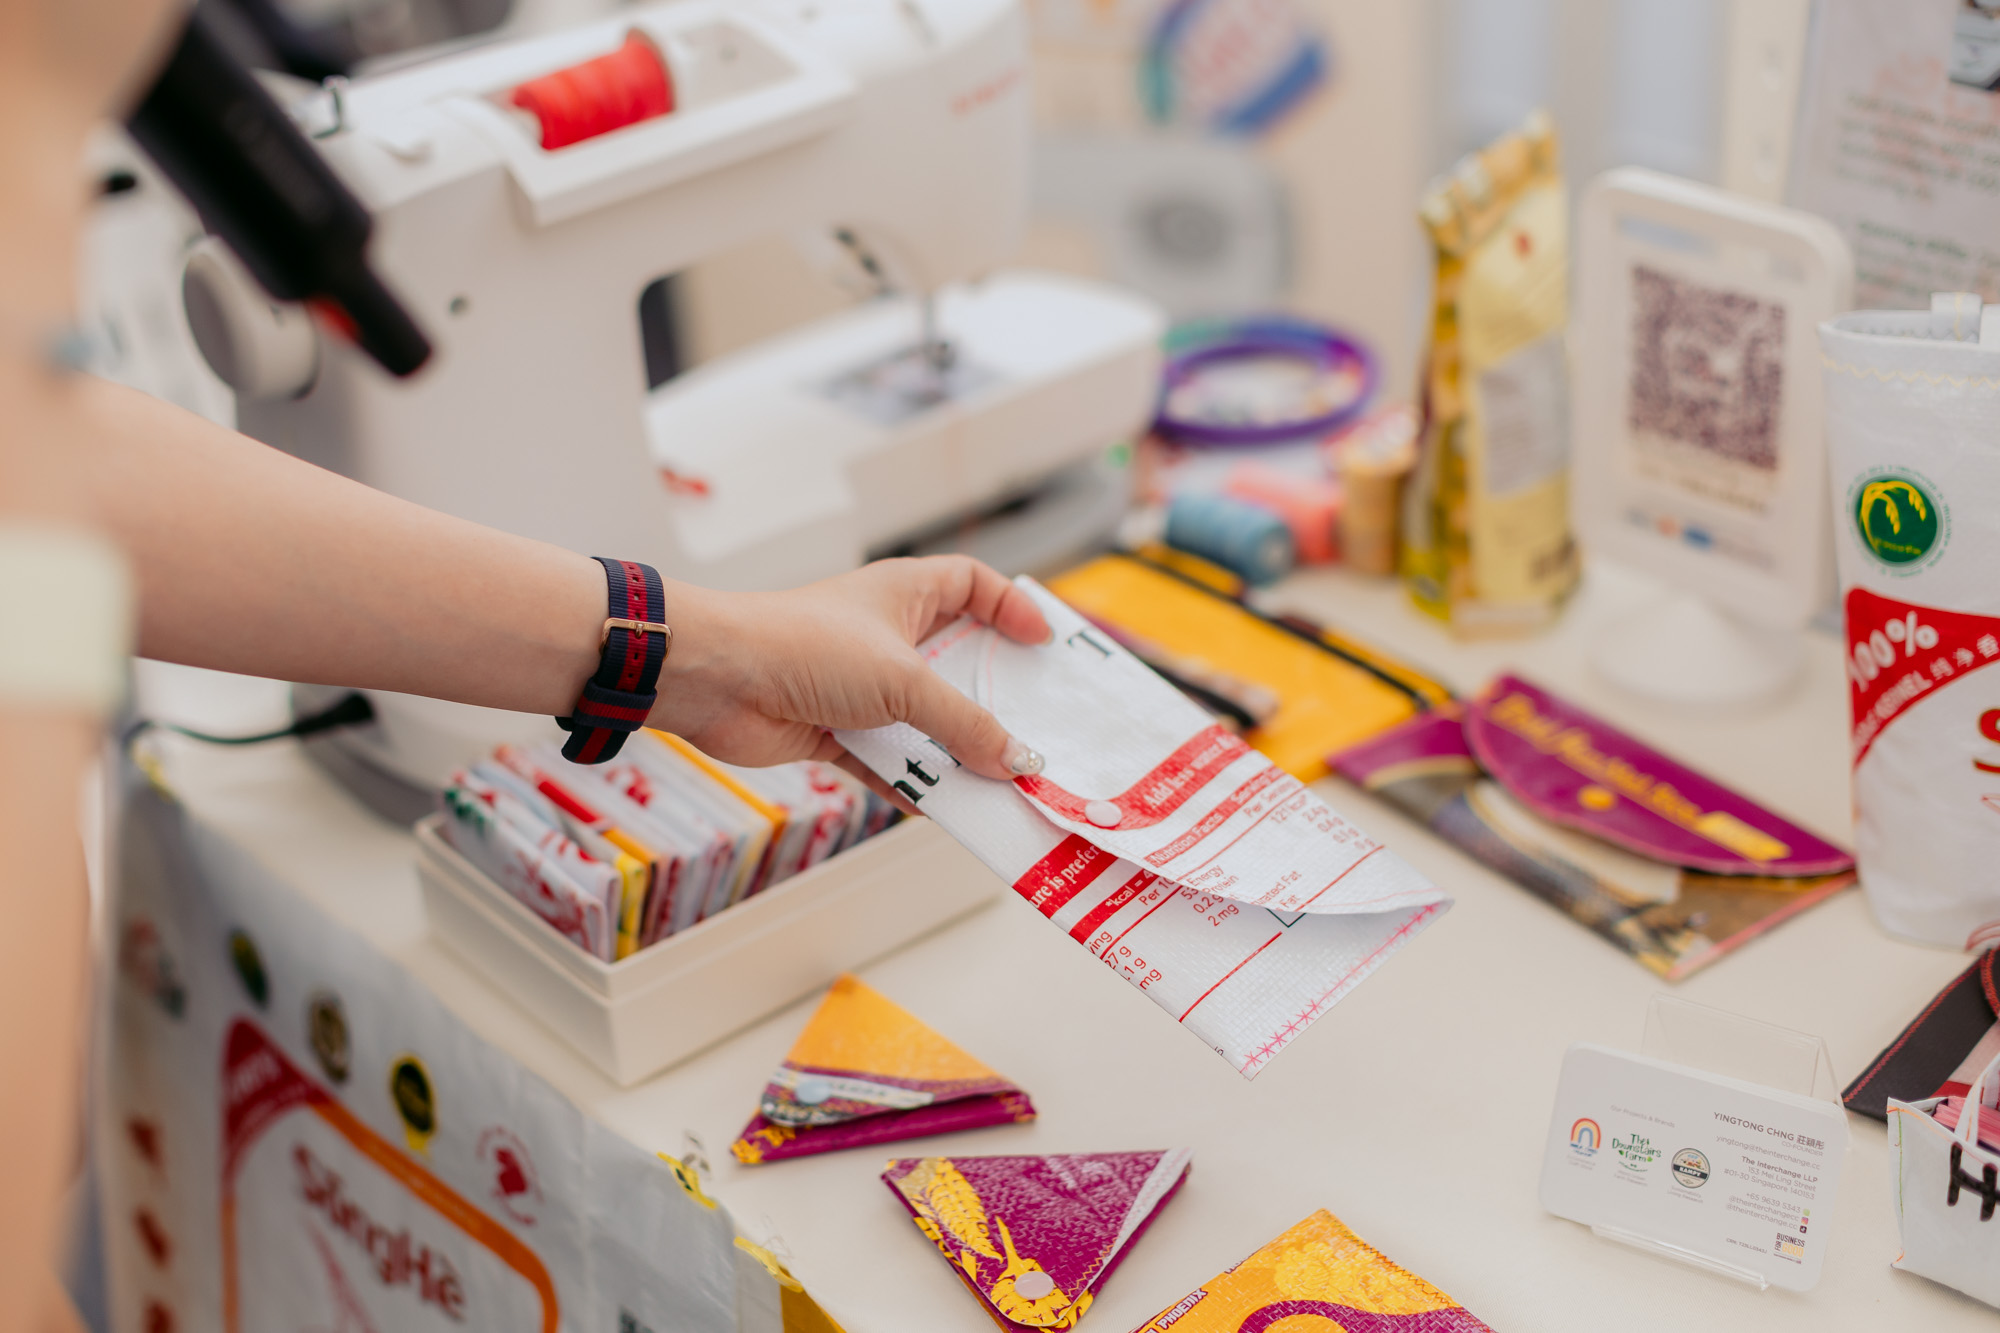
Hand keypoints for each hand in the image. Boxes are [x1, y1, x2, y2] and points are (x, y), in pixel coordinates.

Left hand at [651, 555, 1050, 785]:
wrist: (714, 680)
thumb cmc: (803, 646)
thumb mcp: (902, 680)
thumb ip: (964, 723)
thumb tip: (1016, 761)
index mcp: (904, 593)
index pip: (973, 585)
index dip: (1011, 607)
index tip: (1045, 643)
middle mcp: (885, 636)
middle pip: (957, 664)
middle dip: (994, 699)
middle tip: (1041, 728)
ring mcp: (859, 687)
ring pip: (925, 722)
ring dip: (957, 752)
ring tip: (1004, 783)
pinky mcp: (834, 731)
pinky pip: (888, 763)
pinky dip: (914, 785)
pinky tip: (947, 811)